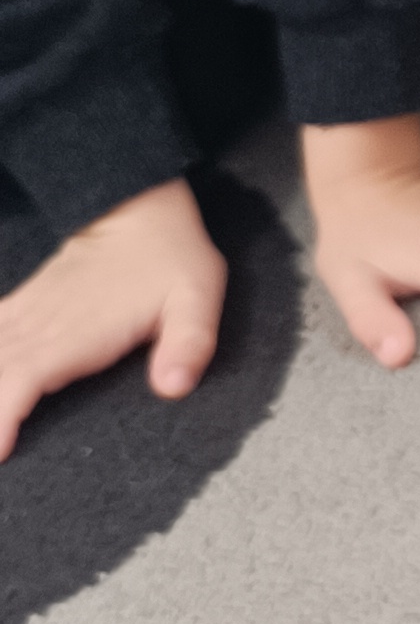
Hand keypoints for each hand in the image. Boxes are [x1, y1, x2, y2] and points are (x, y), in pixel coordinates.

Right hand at [0, 176, 226, 459]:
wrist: (139, 208)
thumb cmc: (170, 256)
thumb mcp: (197, 295)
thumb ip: (190, 343)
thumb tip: (173, 387)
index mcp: (77, 333)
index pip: (23, 379)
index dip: (1, 415)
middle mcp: (41, 325)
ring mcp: (27, 314)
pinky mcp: (24, 308)